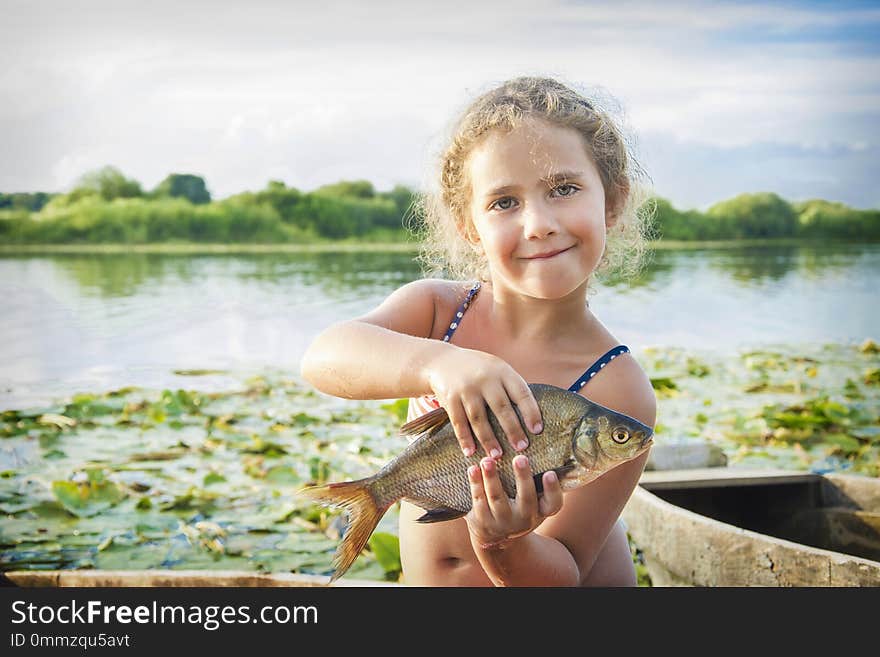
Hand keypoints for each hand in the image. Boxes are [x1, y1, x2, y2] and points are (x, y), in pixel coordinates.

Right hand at [424, 346, 542, 457]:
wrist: (442, 361)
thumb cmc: (478, 370)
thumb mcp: (497, 369)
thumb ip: (511, 387)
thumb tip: (533, 415)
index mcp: (502, 371)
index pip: (521, 392)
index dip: (530, 412)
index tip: (537, 430)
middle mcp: (485, 379)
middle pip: (501, 407)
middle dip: (512, 429)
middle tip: (521, 448)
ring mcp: (466, 389)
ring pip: (479, 418)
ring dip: (488, 439)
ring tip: (497, 456)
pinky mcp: (450, 399)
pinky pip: (459, 422)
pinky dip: (465, 438)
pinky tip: (470, 452)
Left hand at [465, 455, 562, 549]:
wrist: (496, 541)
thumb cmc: (518, 510)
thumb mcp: (533, 504)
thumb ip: (538, 484)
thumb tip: (542, 449)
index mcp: (540, 512)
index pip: (553, 503)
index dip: (553, 489)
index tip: (550, 473)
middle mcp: (524, 520)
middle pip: (526, 498)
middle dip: (523, 477)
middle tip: (520, 458)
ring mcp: (502, 522)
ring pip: (497, 497)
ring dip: (492, 477)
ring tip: (487, 460)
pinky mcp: (482, 521)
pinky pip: (478, 500)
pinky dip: (475, 484)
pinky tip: (472, 469)